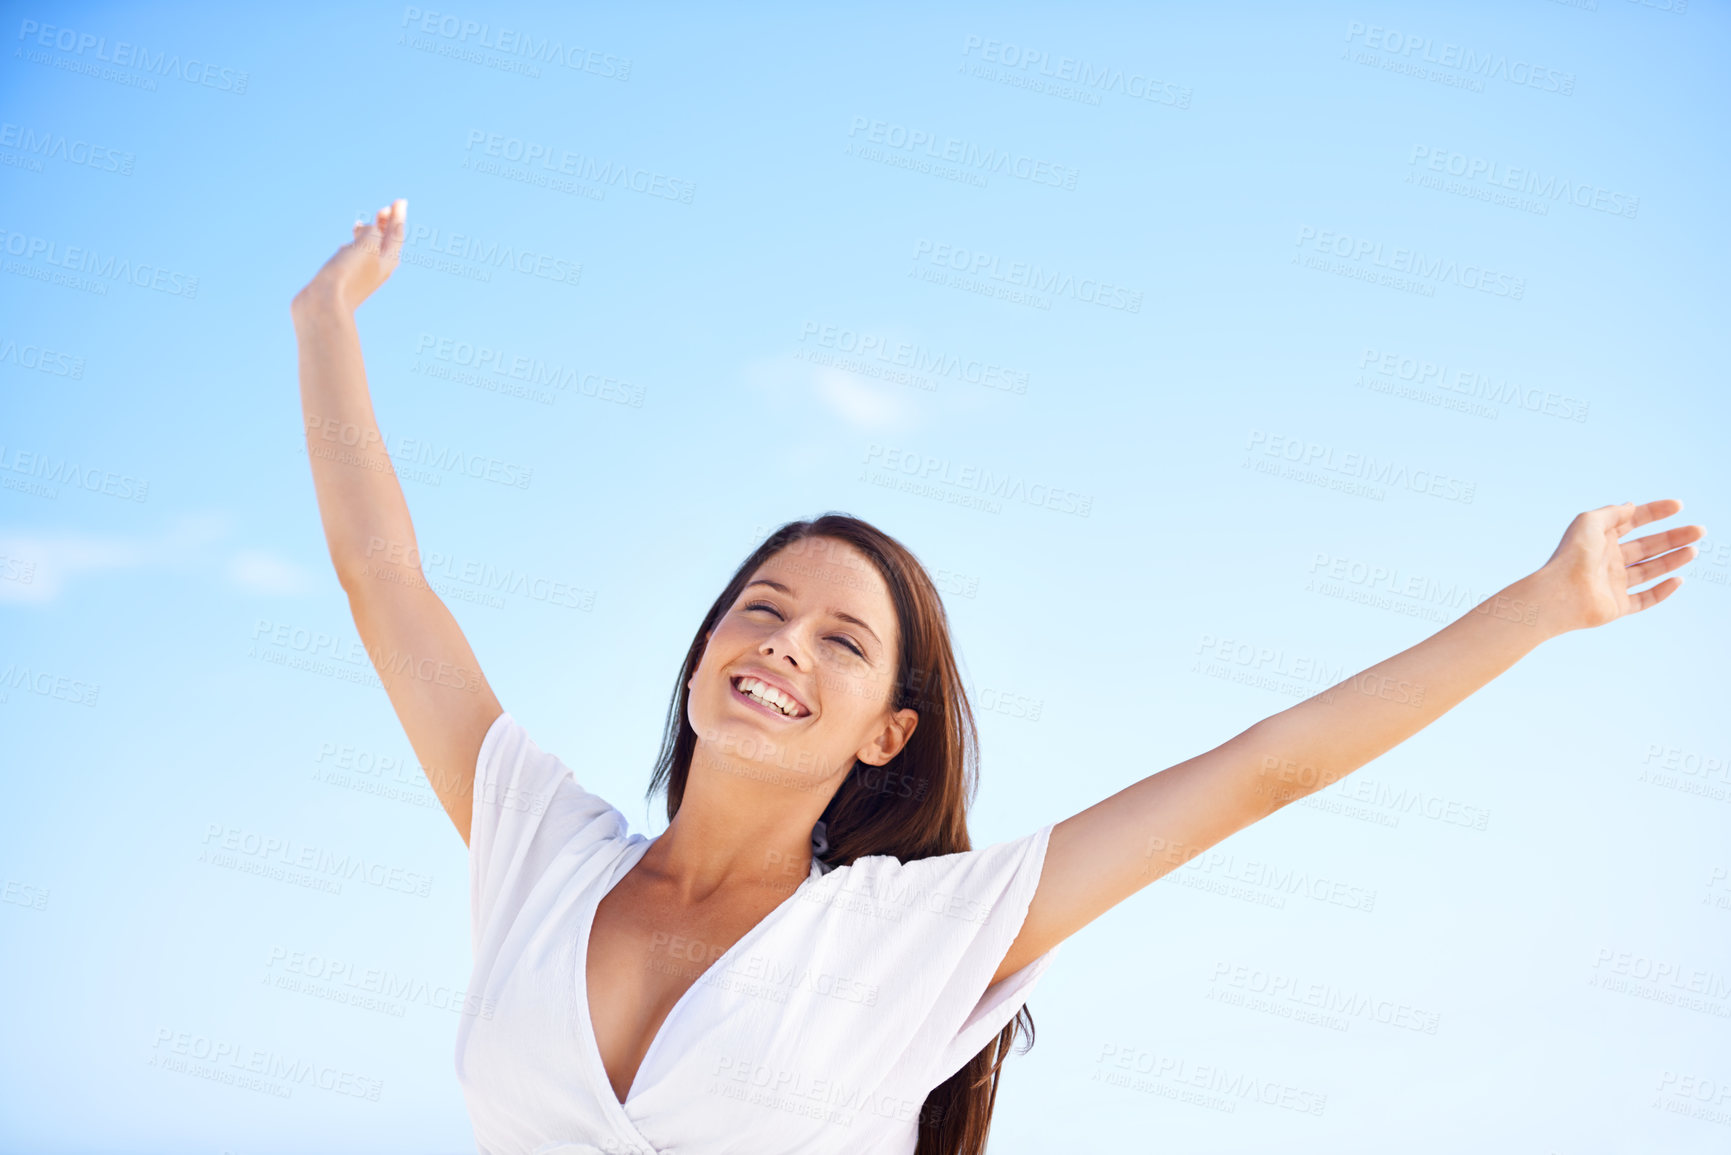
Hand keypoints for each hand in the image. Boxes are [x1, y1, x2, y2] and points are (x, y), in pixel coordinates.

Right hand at [292, 199, 407, 317]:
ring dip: (366, 235)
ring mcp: (360, 274)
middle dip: (385, 224)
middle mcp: (377, 268)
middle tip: (384, 209)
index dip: (398, 216)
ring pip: (367, 250)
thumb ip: (373, 231)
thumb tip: (368, 230)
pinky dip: (351, 247)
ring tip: (361, 223)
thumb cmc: (348, 273)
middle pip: (385, 241)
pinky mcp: (343, 278)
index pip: (397, 233)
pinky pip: (352, 259)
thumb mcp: (367, 244)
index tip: (399, 201)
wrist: (325, 305)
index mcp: (389, 260)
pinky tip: (345, 245)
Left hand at [1534, 499, 1702, 632]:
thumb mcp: (1589, 521)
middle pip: (1647, 546)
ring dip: (1673, 560)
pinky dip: (1662, 591)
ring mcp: (1613, 584)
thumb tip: (1630, 505)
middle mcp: (1607, 561)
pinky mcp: (1617, 606)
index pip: (1632, 522)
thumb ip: (1612, 512)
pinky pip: (1644, 599)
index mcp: (1600, 539)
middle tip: (1699, 530)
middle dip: (1674, 537)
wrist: (1561, 593)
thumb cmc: (1572, 555)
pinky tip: (1678, 580)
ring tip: (1694, 550)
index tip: (1679, 505)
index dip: (1655, 512)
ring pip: (1649, 570)